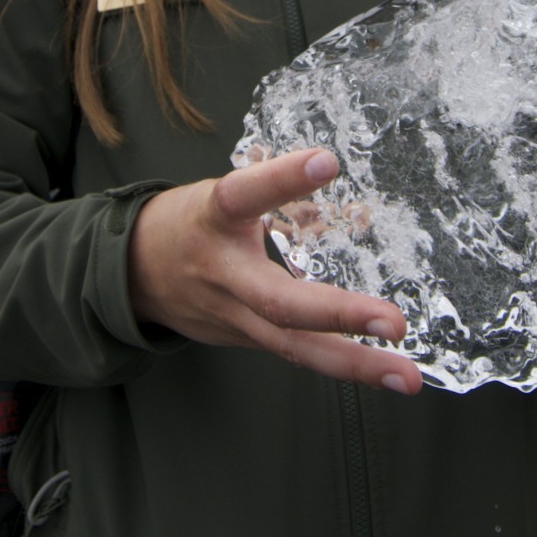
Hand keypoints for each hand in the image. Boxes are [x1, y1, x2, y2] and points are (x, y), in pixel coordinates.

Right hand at [128, 147, 422, 394]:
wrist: (133, 276)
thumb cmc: (190, 225)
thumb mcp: (220, 196)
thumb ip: (268, 195)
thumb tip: (332, 170)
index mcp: (211, 218)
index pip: (243, 195)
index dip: (281, 180)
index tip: (327, 162)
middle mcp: (221, 273)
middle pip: (278, 302)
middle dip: (339, 315)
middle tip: (394, 322)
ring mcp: (231, 315)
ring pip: (292, 345)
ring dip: (353, 363)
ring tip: (404, 374)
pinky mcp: (241, 340)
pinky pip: (295, 352)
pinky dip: (340, 362)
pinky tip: (382, 369)